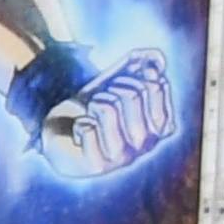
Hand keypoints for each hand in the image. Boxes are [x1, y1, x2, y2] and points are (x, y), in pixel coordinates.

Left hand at [31, 52, 176, 179]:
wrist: (61, 133)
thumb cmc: (93, 107)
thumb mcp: (116, 80)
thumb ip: (140, 64)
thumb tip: (155, 58)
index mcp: (162, 125)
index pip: (156, 85)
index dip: (130, 77)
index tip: (117, 87)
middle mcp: (148, 144)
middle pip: (133, 94)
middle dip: (110, 89)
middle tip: (100, 102)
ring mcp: (125, 157)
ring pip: (110, 109)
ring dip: (94, 104)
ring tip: (90, 115)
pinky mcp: (99, 165)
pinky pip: (88, 127)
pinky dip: (80, 122)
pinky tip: (80, 134)